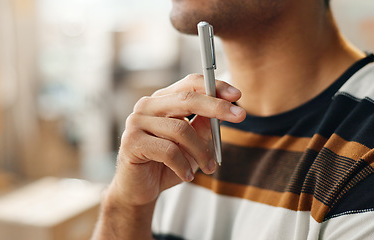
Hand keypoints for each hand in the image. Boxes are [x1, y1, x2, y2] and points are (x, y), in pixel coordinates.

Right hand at [107, 74, 245, 206]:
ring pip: (181, 129)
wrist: (139, 189)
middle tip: (240, 116)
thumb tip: (228, 108)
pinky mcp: (132, 142)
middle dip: (216, 107)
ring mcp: (136, 122)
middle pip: (186, 99)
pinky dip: (184, 165)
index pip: (190, 84)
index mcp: (162, 100)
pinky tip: (188, 176)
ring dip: (202, 151)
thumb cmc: (166, 164)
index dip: (214, 87)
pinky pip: (168, 151)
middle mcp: (147, 106)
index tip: (237, 95)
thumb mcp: (192, 143)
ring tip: (209, 167)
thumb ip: (204, 124)